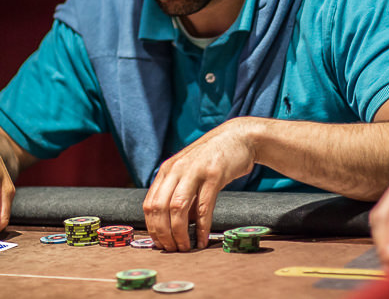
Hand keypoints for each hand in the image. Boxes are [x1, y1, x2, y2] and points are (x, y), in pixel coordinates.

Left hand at [143, 118, 255, 251]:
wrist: (238, 137)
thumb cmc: (213, 159)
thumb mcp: (189, 172)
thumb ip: (179, 194)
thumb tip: (174, 227)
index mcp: (167, 170)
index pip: (150, 204)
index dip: (153, 228)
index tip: (160, 243)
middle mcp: (176, 169)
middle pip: (160, 208)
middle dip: (163, 234)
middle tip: (172, 250)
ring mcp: (194, 171)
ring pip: (177, 208)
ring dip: (179, 233)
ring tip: (186, 247)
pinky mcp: (213, 174)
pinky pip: (203, 207)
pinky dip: (201, 227)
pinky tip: (202, 239)